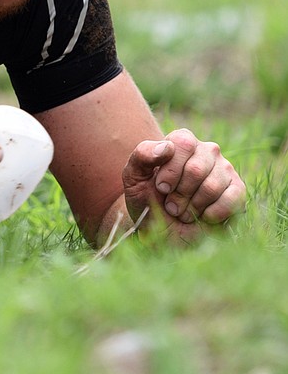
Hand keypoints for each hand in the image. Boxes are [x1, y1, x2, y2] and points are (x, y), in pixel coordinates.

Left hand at [122, 128, 245, 239]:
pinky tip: (203, 216)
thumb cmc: (148, 201)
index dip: (170, 171)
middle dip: (179, 193)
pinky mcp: (238, 190)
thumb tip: (167, 147)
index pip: (182, 144)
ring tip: (184, 211)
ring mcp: (225, 170)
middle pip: (196, 169)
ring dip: (192, 206)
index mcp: (181, 141)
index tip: (161, 188)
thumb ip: (142, 156)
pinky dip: (212, 214)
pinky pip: (232, 199)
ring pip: (212, 186)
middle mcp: (206, 151)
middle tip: (171, 204)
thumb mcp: (133, 178)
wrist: (163, 232)